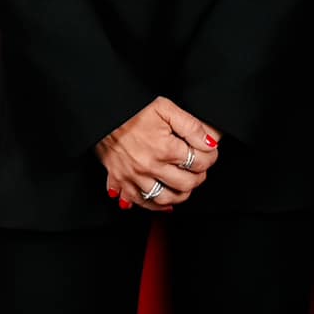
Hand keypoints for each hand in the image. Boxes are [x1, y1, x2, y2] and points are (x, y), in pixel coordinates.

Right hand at [97, 96, 221, 211]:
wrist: (102, 112)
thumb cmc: (132, 108)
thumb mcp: (166, 108)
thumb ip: (191, 126)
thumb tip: (211, 143)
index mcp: (165, 148)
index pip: (200, 162)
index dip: (210, 157)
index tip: (209, 152)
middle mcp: (150, 166)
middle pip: (186, 184)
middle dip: (198, 177)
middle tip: (199, 168)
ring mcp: (134, 176)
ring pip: (165, 199)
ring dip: (180, 194)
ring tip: (184, 184)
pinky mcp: (120, 180)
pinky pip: (140, 202)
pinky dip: (153, 205)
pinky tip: (163, 201)